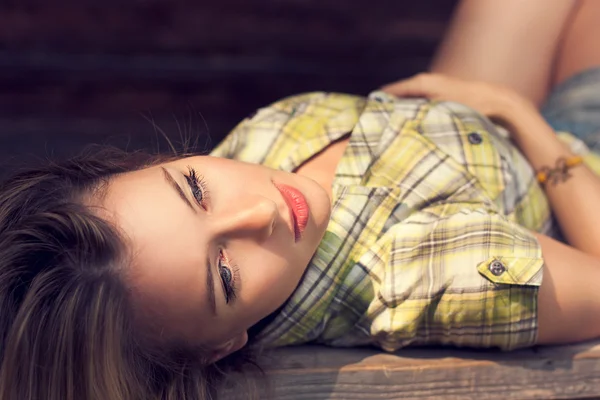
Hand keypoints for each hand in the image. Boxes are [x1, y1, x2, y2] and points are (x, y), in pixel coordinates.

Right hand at [381, 73, 531, 120]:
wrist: (495, 101)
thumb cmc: (469, 107)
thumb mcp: (440, 113)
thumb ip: (416, 117)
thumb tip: (395, 127)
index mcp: (420, 83)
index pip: (389, 92)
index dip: (378, 104)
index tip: (367, 118)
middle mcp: (424, 81)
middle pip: (396, 95)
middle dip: (387, 109)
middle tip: (376, 127)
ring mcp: (431, 86)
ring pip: (407, 100)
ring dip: (399, 112)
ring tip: (389, 129)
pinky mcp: (438, 94)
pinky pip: (417, 102)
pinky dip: (411, 111)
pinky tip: (408, 126)